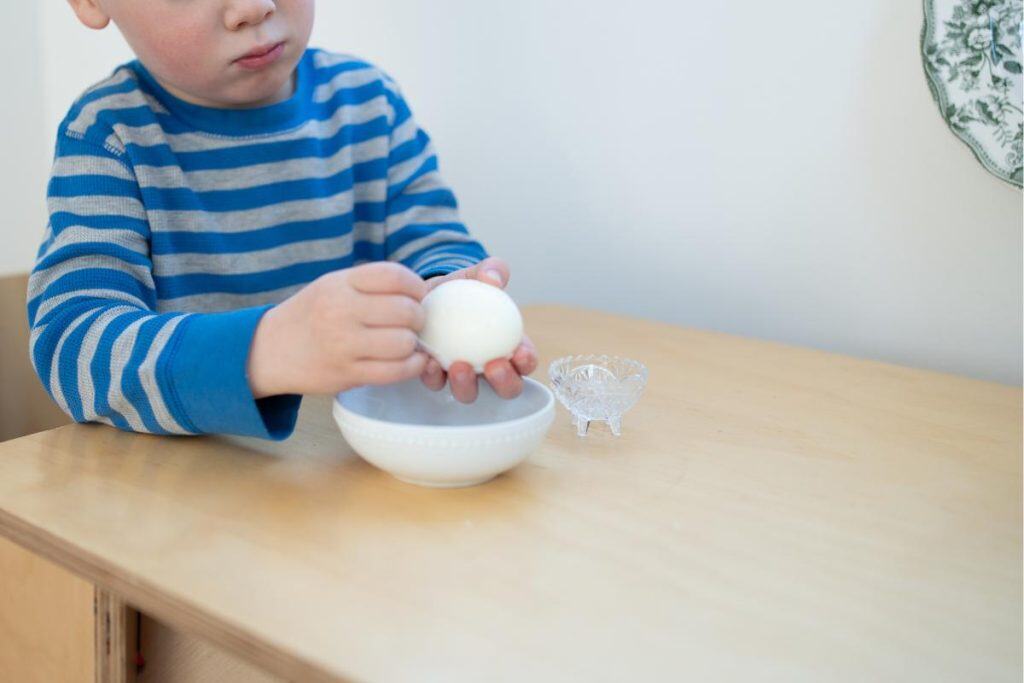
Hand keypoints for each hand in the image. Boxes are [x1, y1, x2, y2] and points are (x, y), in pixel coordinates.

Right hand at [247, 263, 428, 397]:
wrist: (269, 350)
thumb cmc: (311, 315)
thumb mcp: (333, 286)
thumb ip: (372, 286)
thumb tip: (423, 294)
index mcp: (340, 284)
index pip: (394, 276)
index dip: (416, 286)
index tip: (418, 296)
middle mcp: (340, 311)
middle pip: (405, 310)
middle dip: (418, 318)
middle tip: (414, 323)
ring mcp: (343, 345)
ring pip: (403, 343)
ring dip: (413, 344)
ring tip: (406, 343)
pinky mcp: (346, 374)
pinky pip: (394, 371)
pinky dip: (411, 367)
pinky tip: (410, 361)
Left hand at [418, 257, 538, 402]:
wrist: (425, 295)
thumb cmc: (460, 289)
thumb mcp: (475, 276)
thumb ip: (490, 271)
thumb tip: (493, 277)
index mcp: (507, 345)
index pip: (525, 360)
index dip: (527, 362)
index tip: (520, 353)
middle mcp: (487, 367)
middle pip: (506, 388)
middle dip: (505, 383)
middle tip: (494, 366)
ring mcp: (461, 375)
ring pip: (470, 393)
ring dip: (467, 386)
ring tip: (458, 367)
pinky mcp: (434, 376)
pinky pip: (436, 383)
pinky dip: (433, 375)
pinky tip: (429, 361)